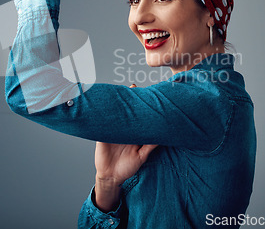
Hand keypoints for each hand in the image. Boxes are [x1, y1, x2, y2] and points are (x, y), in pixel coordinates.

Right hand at [93, 84, 157, 211]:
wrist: (111, 177)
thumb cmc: (128, 168)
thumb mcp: (141, 157)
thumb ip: (150, 146)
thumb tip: (163, 136)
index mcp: (134, 134)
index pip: (139, 117)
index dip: (142, 107)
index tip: (147, 95)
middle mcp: (124, 131)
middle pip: (127, 112)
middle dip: (130, 99)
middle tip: (134, 87)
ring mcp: (113, 132)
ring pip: (115, 115)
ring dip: (117, 104)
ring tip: (120, 92)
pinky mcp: (102, 135)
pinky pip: (102, 125)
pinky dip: (102, 116)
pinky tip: (104, 107)